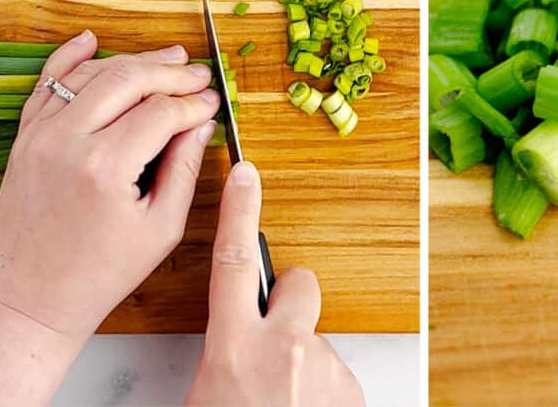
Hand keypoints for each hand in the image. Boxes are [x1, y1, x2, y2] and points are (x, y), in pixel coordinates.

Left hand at [0, 30, 220, 340]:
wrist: (30, 298)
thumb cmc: (99, 274)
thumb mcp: (160, 229)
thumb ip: (184, 169)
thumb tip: (201, 123)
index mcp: (105, 168)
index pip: (162, 112)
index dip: (194, 103)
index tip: (214, 103)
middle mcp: (67, 141)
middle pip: (127, 80)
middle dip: (170, 72)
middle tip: (199, 74)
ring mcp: (39, 136)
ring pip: (91, 74)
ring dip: (131, 61)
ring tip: (166, 59)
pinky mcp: (24, 139)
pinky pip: (47, 84)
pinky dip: (69, 58)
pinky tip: (92, 41)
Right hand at [186, 162, 364, 406]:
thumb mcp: (206, 397)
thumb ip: (222, 358)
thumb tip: (230, 349)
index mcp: (234, 349)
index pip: (233, 262)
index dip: (238, 211)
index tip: (245, 173)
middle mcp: (284, 348)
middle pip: (299, 283)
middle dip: (291, 297)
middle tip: (276, 336)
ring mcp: (322, 367)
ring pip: (316, 338)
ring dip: (304, 361)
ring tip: (284, 402)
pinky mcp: (351, 388)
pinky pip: (335, 371)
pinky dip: (322, 388)